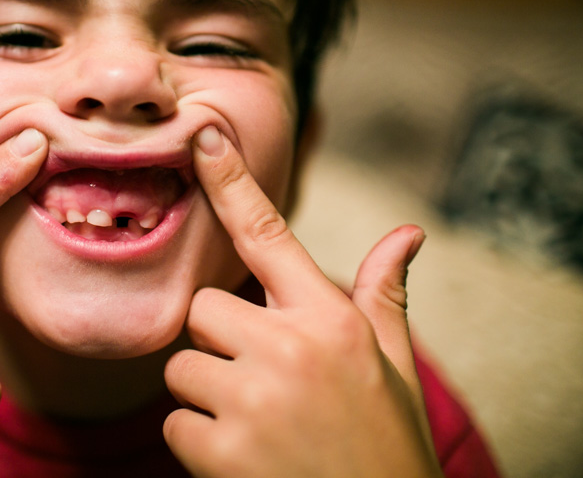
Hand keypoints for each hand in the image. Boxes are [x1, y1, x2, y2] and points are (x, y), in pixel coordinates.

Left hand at [163, 126, 441, 477]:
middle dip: (219, 343)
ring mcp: (252, 400)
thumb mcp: (394, 369)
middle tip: (260, 383)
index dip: (232, 182)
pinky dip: (198, 444)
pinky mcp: (219, 450)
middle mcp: (289, 350)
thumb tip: (407, 234)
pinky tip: (243, 459)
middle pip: (204, 311)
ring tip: (258, 426)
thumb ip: (383, 299)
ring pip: (181, 368)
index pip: (270, 236)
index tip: (203, 137)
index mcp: (331, 322)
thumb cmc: (385, 446)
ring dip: (207, 396)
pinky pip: (175, 424)